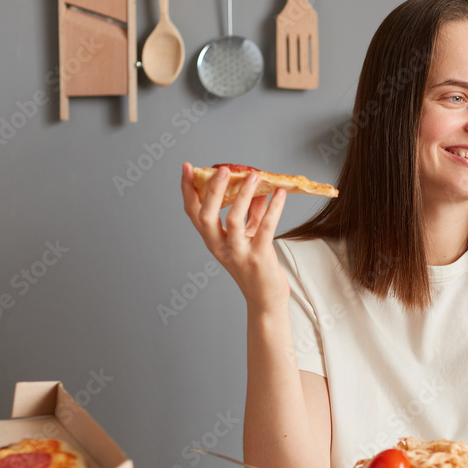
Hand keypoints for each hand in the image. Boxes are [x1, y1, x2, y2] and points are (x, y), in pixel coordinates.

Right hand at [181, 163, 290, 314]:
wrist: (266, 300)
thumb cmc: (256, 268)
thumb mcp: (249, 237)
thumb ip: (252, 213)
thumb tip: (257, 187)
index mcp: (213, 241)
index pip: (193, 213)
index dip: (188, 190)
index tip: (188, 167)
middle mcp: (220, 248)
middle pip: (207, 216)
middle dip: (212, 190)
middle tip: (222, 169)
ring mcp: (238, 254)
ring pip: (234, 220)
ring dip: (243, 195)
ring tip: (253, 175)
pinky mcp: (259, 258)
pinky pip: (265, 228)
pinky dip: (273, 208)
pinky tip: (280, 194)